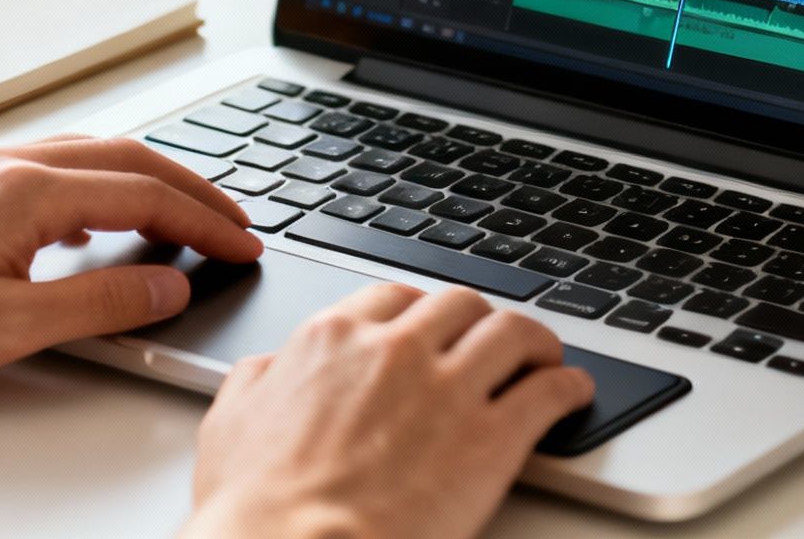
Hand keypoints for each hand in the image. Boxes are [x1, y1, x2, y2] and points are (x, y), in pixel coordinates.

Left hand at [0, 136, 263, 385]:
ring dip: (144, 180)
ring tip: (180, 216)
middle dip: (191, 189)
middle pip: (128, 159)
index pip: (146, 195)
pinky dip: (96, 184)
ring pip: (87, 155)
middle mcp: (6, 163)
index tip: (243, 242)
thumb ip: (100, 305)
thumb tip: (167, 286)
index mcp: (28, 191)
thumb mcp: (7, 327)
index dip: (206, 221)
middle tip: (234, 221)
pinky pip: (48, 165)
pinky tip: (90, 219)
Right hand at [185, 284, 595, 538]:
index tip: (432, 326)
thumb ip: (258, 381)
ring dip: (534, 341)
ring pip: (511, 332)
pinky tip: (571, 394)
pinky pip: (548, 393)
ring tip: (544, 356)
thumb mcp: (232, 423)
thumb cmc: (257, 507)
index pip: (394, 297)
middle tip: (488, 339)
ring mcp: (448, 388)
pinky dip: (567, 387)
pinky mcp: (492, 438)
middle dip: (478, 319)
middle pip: (458, 304)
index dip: (421, 311)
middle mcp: (395, 350)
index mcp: (332, 340)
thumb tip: (267, 370)